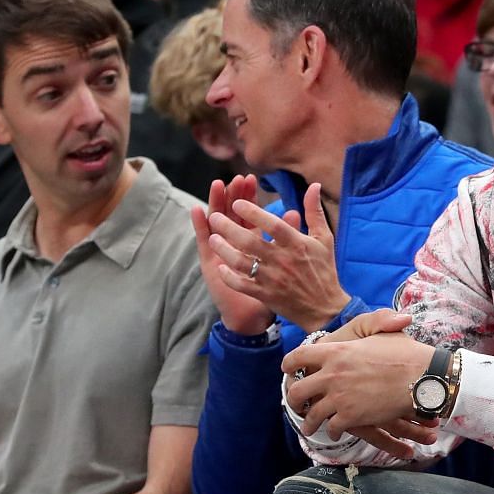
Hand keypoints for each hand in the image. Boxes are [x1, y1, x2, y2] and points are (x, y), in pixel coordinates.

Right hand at [192, 175, 274, 335]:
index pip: (248, 213)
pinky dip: (199, 225)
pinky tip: (197, 210)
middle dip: (233, 195)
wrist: (254, 315)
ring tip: (217, 185)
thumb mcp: (283, 261)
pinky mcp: (210, 262)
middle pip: (231, 212)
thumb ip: (287, 235)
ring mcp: (220, 251)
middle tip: (236, 178)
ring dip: (216, 203)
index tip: (251, 179)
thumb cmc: (272, 290)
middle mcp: (234, 243)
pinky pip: (203, 241)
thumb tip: (295, 212)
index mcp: (251, 241)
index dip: (249, 196)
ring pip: (216, 222)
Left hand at [201, 181, 352, 332]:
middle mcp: (283, 260)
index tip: (237, 202)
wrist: (326, 309)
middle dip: (229, 227)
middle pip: (250, 241)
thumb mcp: (324, 238)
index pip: (272, 224)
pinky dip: (229, 276)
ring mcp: (272, 279)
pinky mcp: (266, 295)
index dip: (253, 212)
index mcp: (297, 245)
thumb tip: (313, 185)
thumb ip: (314, 211)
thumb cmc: (324, 270)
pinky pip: (242, 285)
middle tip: (215, 216)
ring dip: (224, 249)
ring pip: (242, 262)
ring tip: (213, 238)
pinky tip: (221, 266)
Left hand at [283, 310, 440, 442]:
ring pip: (312, 414)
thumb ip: (376, 321)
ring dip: (310, 422)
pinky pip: (332, 427)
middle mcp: (331, 374)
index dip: (289, 365)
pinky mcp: (351, 416)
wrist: (421, 377)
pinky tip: (336, 431)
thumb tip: (387, 316)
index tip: (287, 371)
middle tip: (297, 404)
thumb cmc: (406, 353)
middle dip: (294, 400)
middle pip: (298, 390)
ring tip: (311, 427)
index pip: (298, 356)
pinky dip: (332, 431)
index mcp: (335, 351)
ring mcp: (339, 397)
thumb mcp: (385, 329)